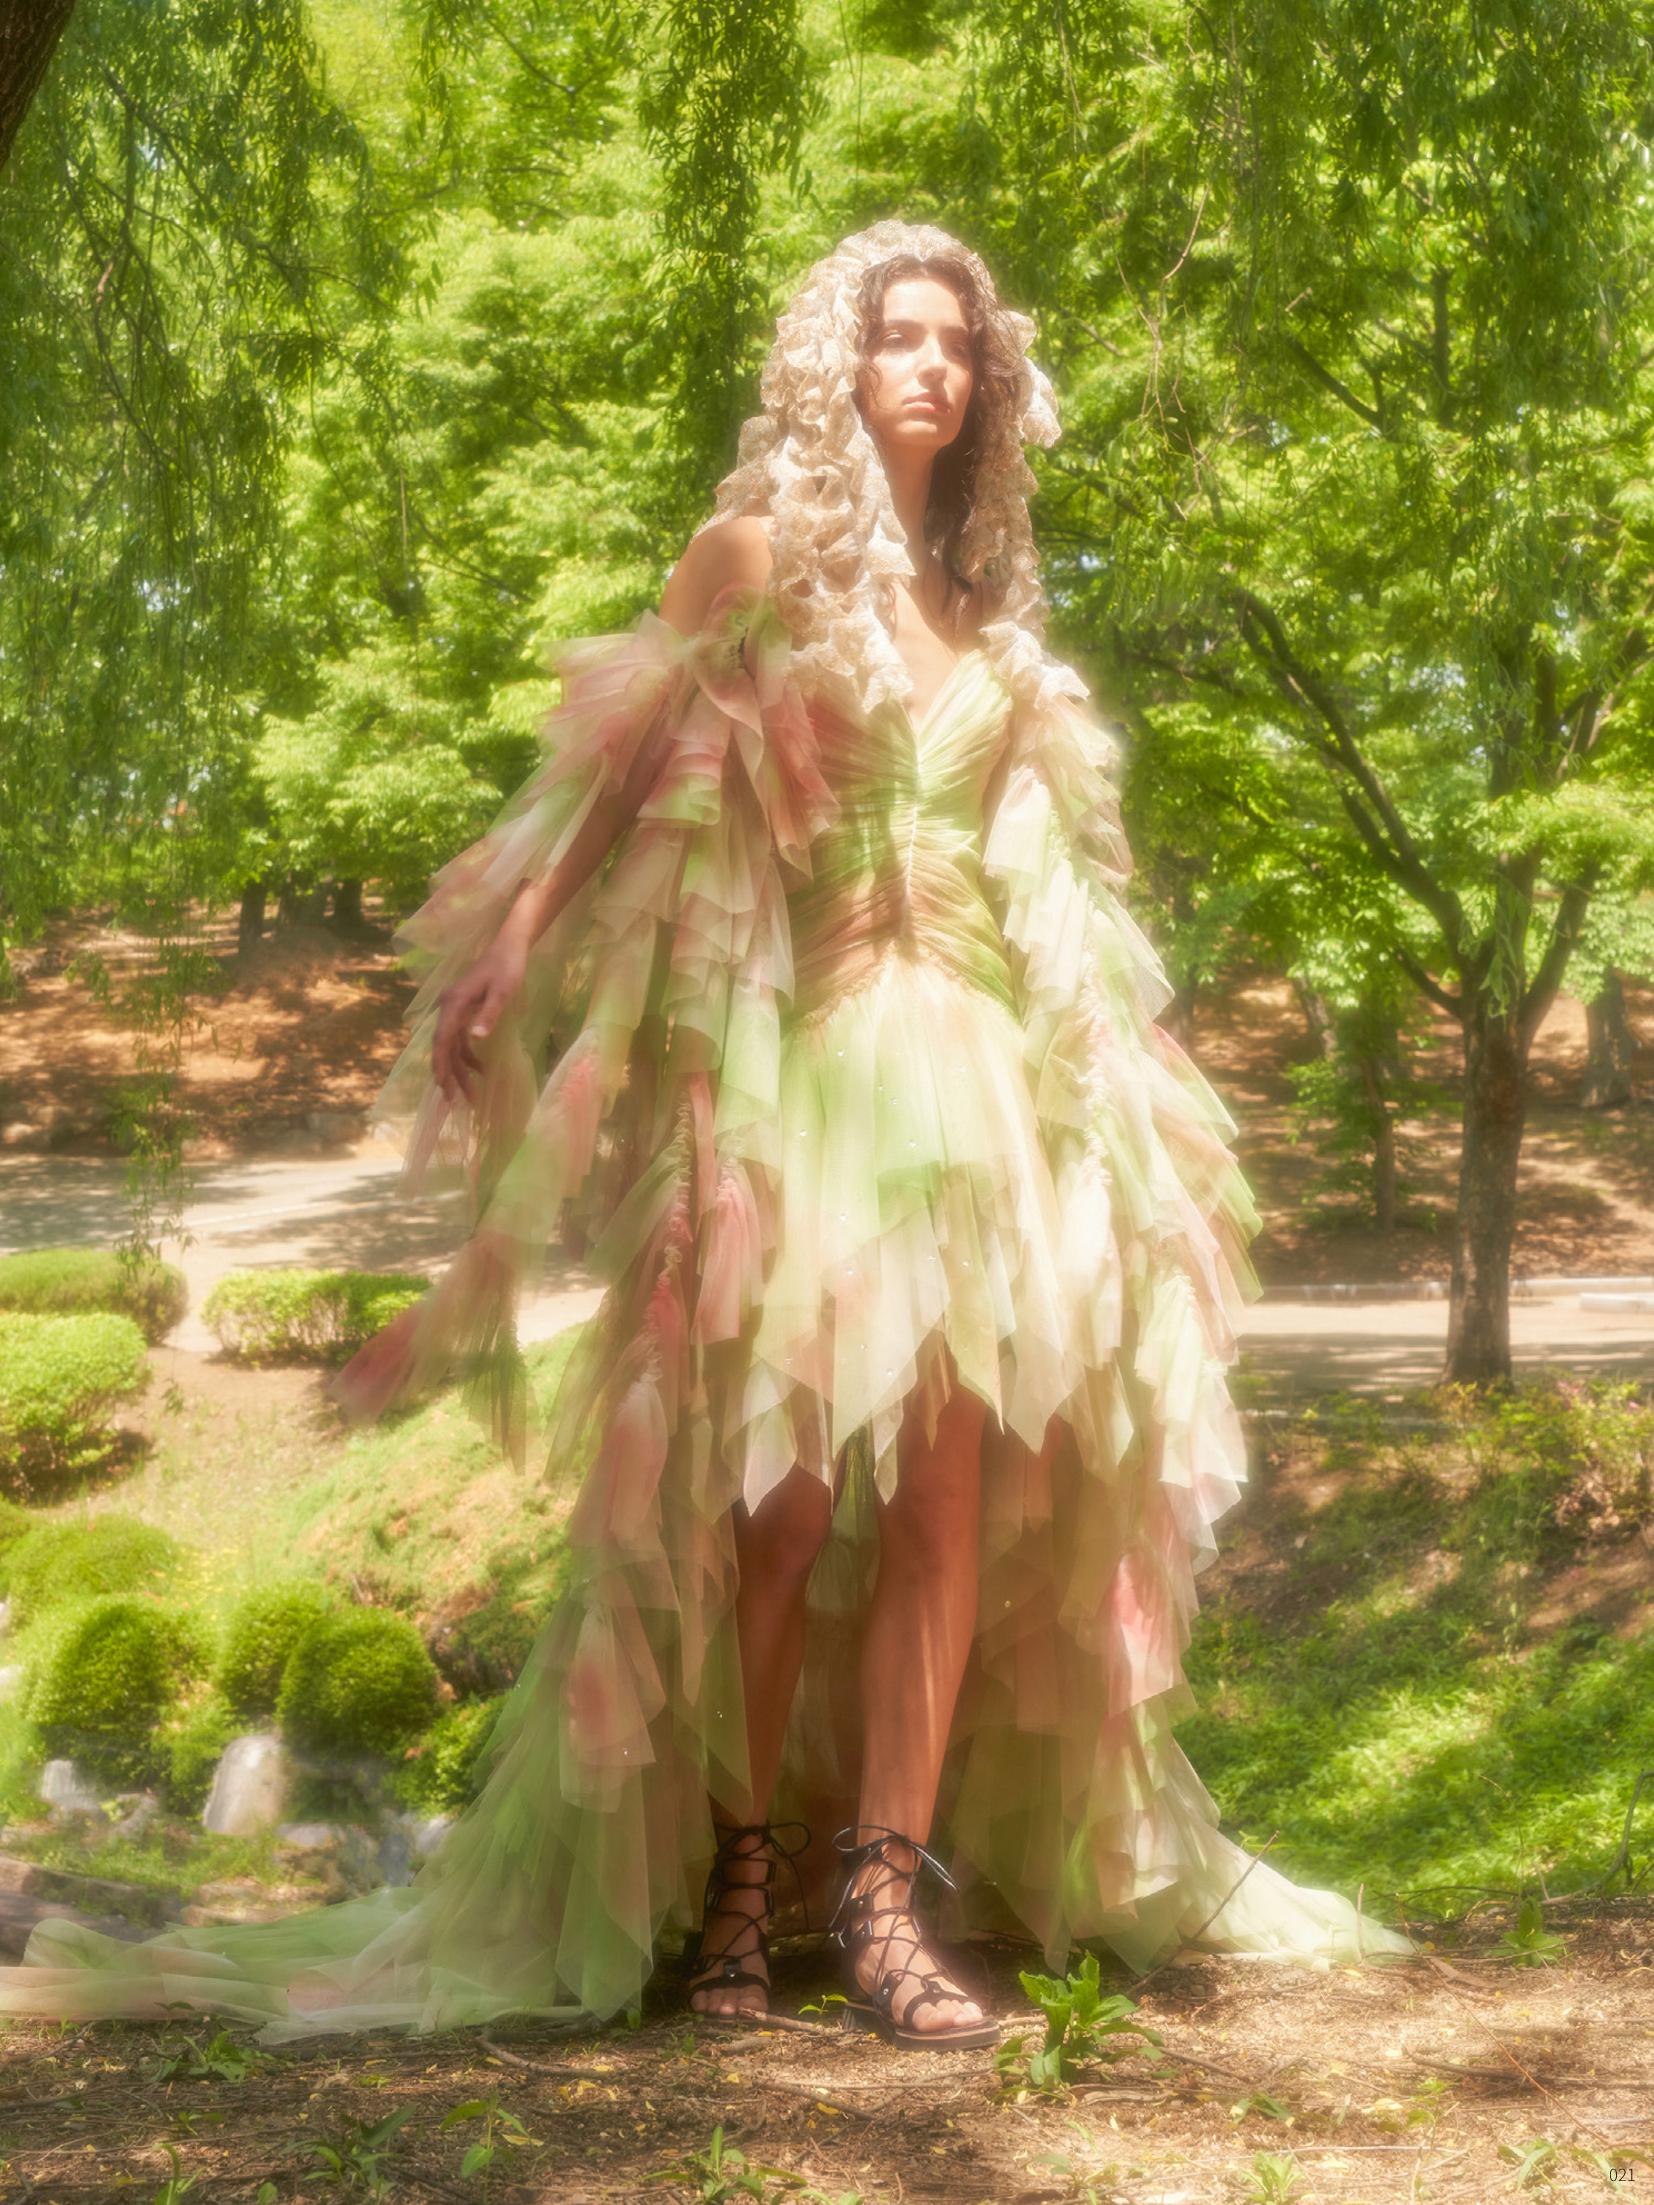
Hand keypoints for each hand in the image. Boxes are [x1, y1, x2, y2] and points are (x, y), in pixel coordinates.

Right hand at [432, 937, 527, 1107]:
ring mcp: (455, 1009)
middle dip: (449, 1075)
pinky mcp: (464, 1010)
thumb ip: (490, 1014)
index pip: (441, 1040)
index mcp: (453, 1004)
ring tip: (470, 1095)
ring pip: (452, 1046)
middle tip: (456, 1102)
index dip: (441, 1065)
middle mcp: (448, 1007)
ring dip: (459, 1069)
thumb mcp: (503, 991)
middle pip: (444, 1047)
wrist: (509, 946)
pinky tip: (480, 1070)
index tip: (443, 1088)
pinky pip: (461, 1039)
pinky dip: (468, 1056)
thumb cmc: (508, 967)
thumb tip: (476, 1037)